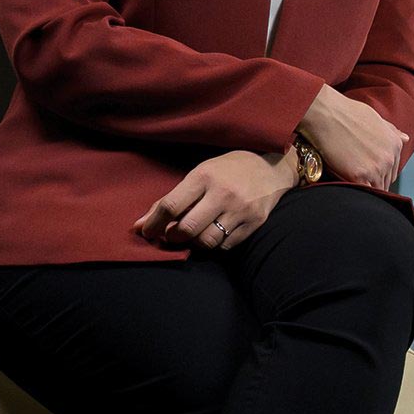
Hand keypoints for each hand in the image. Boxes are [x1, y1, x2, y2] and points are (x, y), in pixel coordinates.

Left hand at [136, 150, 296, 251]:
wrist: (272, 169)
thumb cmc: (229, 170)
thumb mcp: (200, 174)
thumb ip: (173, 199)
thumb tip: (141, 224)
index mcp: (204, 176)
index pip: (171, 206)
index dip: (153, 223)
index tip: (146, 230)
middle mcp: (223, 193)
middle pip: (187, 228)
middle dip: (172, 237)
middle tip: (170, 235)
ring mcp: (241, 209)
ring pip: (207, 241)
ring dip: (193, 243)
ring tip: (192, 235)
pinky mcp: (254, 222)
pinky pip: (226, 245)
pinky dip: (214, 244)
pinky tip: (212, 234)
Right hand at [300, 86, 404, 189]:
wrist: (326, 114)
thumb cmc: (347, 113)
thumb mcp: (376, 119)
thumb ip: (392, 132)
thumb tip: (406, 138)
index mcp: (395, 145)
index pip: (392, 170)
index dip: (379, 173)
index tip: (366, 171)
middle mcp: (390, 158)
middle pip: (385, 182)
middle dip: (373, 181)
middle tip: (357, 177)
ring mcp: (376, 168)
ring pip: (376, 189)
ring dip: (366, 188)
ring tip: (352, 182)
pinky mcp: (360, 176)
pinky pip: (364, 192)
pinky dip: (357, 191)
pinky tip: (348, 186)